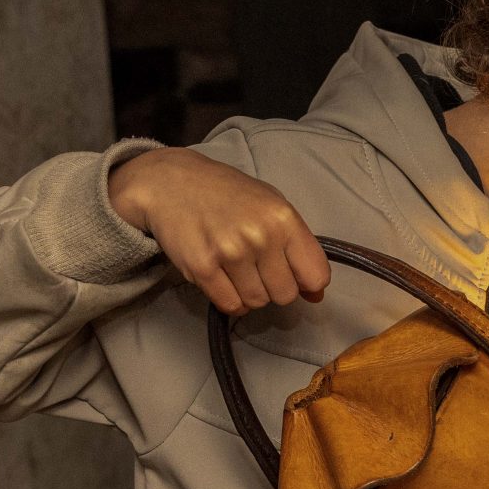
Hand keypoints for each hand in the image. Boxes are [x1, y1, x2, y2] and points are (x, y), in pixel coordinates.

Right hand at [109, 146, 329, 314]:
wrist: (172, 183)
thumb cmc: (228, 194)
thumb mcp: (272, 206)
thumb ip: (299, 247)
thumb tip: (316, 294)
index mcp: (283, 219)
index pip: (315, 274)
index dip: (306, 281)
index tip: (293, 275)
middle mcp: (260, 236)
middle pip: (286, 295)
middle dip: (275, 287)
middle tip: (258, 269)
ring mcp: (230, 253)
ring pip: (258, 302)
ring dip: (251, 294)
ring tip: (238, 271)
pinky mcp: (202, 268)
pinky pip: (230, 305)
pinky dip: (230, 300)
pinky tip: (223, 279)